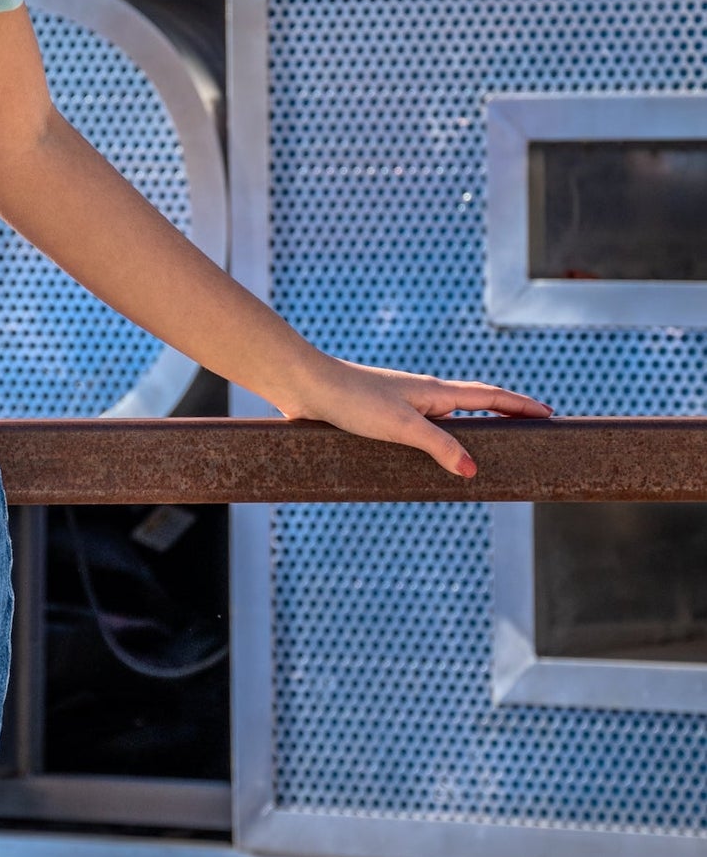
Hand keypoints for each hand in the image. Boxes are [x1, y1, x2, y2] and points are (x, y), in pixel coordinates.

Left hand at [275, 354, 553, 478]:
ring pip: (449, 417)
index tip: (549, 413)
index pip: (490, 397)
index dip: (520, 405)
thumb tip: (473, 470)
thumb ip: (439, 446)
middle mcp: (424, 396)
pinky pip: (424, 429)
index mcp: (436, 393)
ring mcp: (403, 405)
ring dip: (474, 426)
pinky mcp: (382, 418)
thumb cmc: (353, 400)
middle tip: (532, 426)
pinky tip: (435, 455)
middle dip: (505, 413)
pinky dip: (443, 438)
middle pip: (476, 404)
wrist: (307, 386)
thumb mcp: (401, 426)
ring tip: (494, 443)